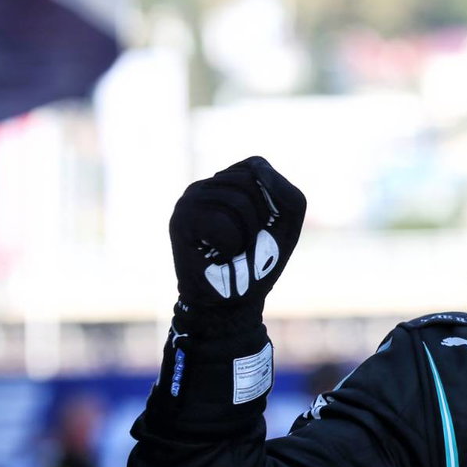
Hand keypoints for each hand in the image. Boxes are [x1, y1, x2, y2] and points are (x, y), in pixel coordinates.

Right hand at [170, 156, 304, 327]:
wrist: (232, 302)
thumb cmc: (259, 262)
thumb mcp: (286, 225)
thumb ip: (286, 193)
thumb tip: (257, 168)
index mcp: (227, 181)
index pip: (257, 164)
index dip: (270, 197)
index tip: (263, 223)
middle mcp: (205, 186)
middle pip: (250, 180)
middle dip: (261, 217)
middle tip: (247, 240)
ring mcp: (189, 200)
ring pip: (238, 202)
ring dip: (247, 235)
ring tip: (233, 249)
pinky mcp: (180, 221)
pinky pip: (220, 223)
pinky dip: (231, 245)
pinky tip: (219, 254)